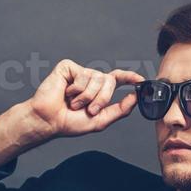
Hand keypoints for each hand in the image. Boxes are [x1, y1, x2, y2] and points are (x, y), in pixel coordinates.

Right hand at [26, 59, 143, 138]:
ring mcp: (79, 72)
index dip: (130, 78)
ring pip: (96, 79)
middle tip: (88, 110)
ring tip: (73, 103)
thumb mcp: (100, 120)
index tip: (141, 80)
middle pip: (110, 81)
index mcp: (98, 90)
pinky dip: (76, 90)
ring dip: (86, 97)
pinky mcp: (68, 67)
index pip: (117, 79)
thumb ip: (120, 109)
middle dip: (101, 98)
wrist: (49, 121)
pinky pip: (82, 76)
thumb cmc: (69, 122)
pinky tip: (66, 94)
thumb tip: (136, 97)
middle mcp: (90, 79)